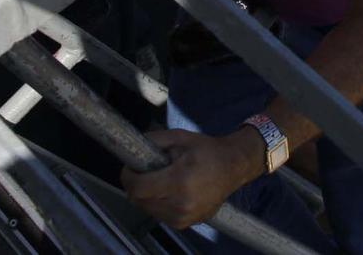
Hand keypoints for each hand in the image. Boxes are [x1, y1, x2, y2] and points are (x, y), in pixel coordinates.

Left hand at [122, 129, 257, 227]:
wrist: (234, 167)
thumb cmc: (207, 150)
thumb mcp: (180, 137)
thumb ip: (154, 141)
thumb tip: (133, 148)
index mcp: (179, 181)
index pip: (138, 188)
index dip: (128, 177)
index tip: (130, 167)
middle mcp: (180, 204)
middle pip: (139, 200)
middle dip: (136, 185)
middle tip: (144, 171)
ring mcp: (183, 217)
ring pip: (147, 209)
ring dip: (146, 195)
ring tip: (160, 180)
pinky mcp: (185, 223)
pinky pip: (159, 215)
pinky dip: (157, 203)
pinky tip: (169, 191)